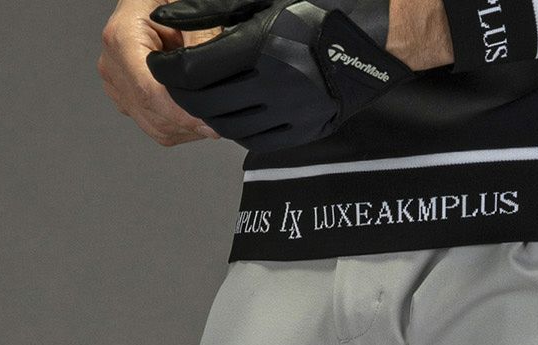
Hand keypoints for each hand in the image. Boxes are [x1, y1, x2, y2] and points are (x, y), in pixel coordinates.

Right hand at [98, 3, 221, 146]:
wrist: (157, 1)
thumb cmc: (168, 1)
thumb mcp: (188, 8)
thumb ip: (201, 42)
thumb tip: (213, 80)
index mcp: (121, 38)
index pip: (150, 92)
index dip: (183, 114)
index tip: (210, 124)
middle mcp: (113, 64)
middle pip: (152, 114)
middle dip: (189, 121)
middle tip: (218, 118)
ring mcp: (116, 83)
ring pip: (155, 126)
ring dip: (185, 125)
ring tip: (205, 106)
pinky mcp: (126, 97)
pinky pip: (154, 125)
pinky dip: (178, 125)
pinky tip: (192, 108)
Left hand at [147, 1, 417, 152]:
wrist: (380, 35)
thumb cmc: (327, 2)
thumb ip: (211, 6)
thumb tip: (166, 14)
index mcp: (263, 46)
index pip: (193, 72)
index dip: (166, 69)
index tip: (158, 61)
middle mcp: (276, 86)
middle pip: (204, 104)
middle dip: (178, 95)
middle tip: (169, 81)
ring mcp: (292, 114)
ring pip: (226, 126)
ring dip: (203, 113)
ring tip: (196, 95)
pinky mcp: (303, 129)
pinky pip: (255, 138)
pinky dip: (232, 126)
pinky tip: (228, 110)